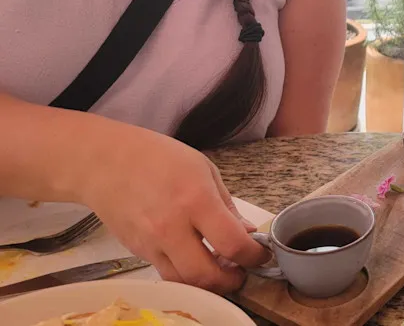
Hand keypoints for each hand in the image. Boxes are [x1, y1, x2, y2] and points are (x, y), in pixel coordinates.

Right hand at [77, 125, 269, 292]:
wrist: (105, 162)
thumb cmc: (159, 157)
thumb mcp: (204, 169)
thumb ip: (227, 205)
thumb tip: (247, 233)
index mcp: (196, 200)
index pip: (232, 243)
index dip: (253, 256)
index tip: (261, 255)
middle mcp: (172, 227)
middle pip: (205, 275)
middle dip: (231, 281)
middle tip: (241, 273)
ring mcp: (151, 243)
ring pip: (184, 282)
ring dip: (207, 284)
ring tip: (220, 270)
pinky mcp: (137, 251)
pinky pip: (165, 272)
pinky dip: (185, 274)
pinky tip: (195, 261)